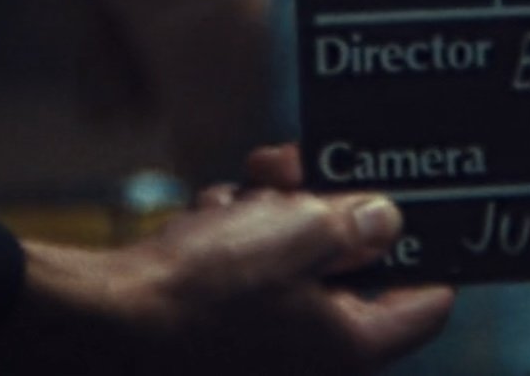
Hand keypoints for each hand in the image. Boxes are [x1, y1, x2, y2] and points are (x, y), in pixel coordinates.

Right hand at [0, 187, 453, 374]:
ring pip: (289, 260)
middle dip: (325, 208)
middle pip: (349, 266)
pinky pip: (242, 272)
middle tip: (301, 171)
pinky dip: (228, 238)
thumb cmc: (207, 289)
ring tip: (242, 192)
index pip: (426, 303)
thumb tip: (384, 219)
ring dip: (269, 214)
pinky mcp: (212, 330)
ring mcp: (258, 346)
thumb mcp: (300, 230)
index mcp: (352, 346)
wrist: (101, 322)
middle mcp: (309, 357)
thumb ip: (355, 219)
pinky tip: (204, 218)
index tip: (418, 208)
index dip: (428, 249)